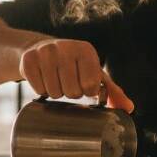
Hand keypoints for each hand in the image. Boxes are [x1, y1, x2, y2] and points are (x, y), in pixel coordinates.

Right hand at [19, 38, 133, 112]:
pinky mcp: (28, 60)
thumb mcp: (93, 73)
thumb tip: (128, 108)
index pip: (91, 86)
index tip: (84, 84)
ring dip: (56, 93)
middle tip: (68, 82)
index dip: (87, 91)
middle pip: (72, 92)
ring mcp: (45, 52)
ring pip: (55, 93)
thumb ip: (112, 91)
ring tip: (56, 80)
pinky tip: (43, 79)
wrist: (40, 49)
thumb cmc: (73, 65)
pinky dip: (41, 90)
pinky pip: (38, 90)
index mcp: (86, 50)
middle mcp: (66, 47)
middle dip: (71, 93)